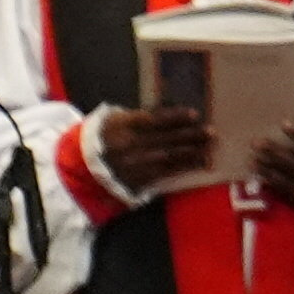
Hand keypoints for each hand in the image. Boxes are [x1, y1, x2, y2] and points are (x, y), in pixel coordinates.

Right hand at [95, 103, 213, 194]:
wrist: (82, 168)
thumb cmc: (102, 138)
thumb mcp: (112, 120)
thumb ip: (135, 117)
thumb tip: (164, 115)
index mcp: (124, 126)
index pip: (154, 120)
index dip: (175, 118)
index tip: (194, 114)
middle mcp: (132, 145)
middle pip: (166, 138)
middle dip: (190, 135)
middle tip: (211, 132)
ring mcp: (137, 163)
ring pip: (169, 156)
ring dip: (192, 151)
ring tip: (209, 147)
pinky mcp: (140, 179)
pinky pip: (166, 173)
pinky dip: (185, 167)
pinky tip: (200, 162)